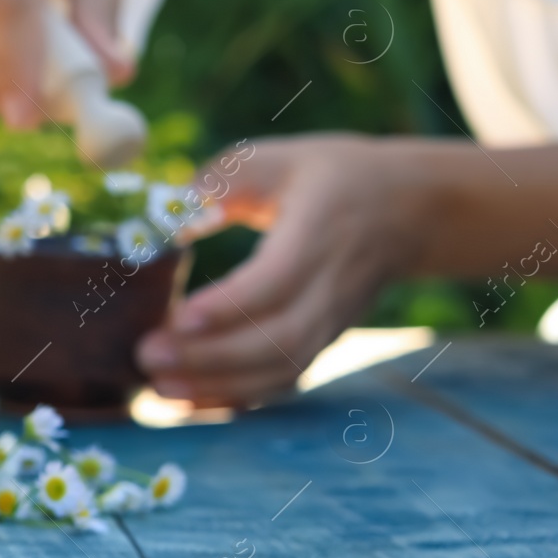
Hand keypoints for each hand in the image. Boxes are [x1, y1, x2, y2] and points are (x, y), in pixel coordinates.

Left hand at [137, 134, 429, 406]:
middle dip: (208, 357)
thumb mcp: (275, 158)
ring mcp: (333, 319)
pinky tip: (189, 399)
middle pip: (276, 337)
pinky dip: (237, 397)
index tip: (177, 316)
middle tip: (146, 355)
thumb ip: (218, 181)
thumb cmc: (329, 175)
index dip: (228, 306)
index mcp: (320, 230)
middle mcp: (333, 285)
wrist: (410, 209)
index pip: (277, 281)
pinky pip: (283, 380)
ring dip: (217, 385)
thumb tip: (169, 221)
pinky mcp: (324, 340)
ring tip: (157, 387)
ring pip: (280, 368)